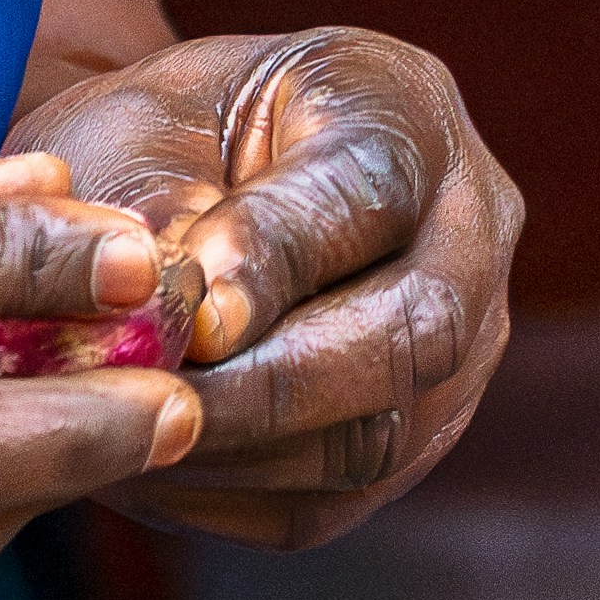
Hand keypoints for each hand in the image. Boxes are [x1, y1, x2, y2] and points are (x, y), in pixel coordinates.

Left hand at [14, 28, 519, 548]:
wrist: (175, 177)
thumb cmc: (155, 134)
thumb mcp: (139, 128)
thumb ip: (161, 210)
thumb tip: (175, 321)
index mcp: (398, 101)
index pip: (365, 189)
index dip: (277, 261)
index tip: (191, 316)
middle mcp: (466, 225)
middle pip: (414, 332)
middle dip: (272, 385)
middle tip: (155, 402)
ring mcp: (465, 344)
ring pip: (380, 436)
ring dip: (246, 451)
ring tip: (133, 437)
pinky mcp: (416, 438)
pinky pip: (338, 497)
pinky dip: (236, 491)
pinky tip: (151, 466)